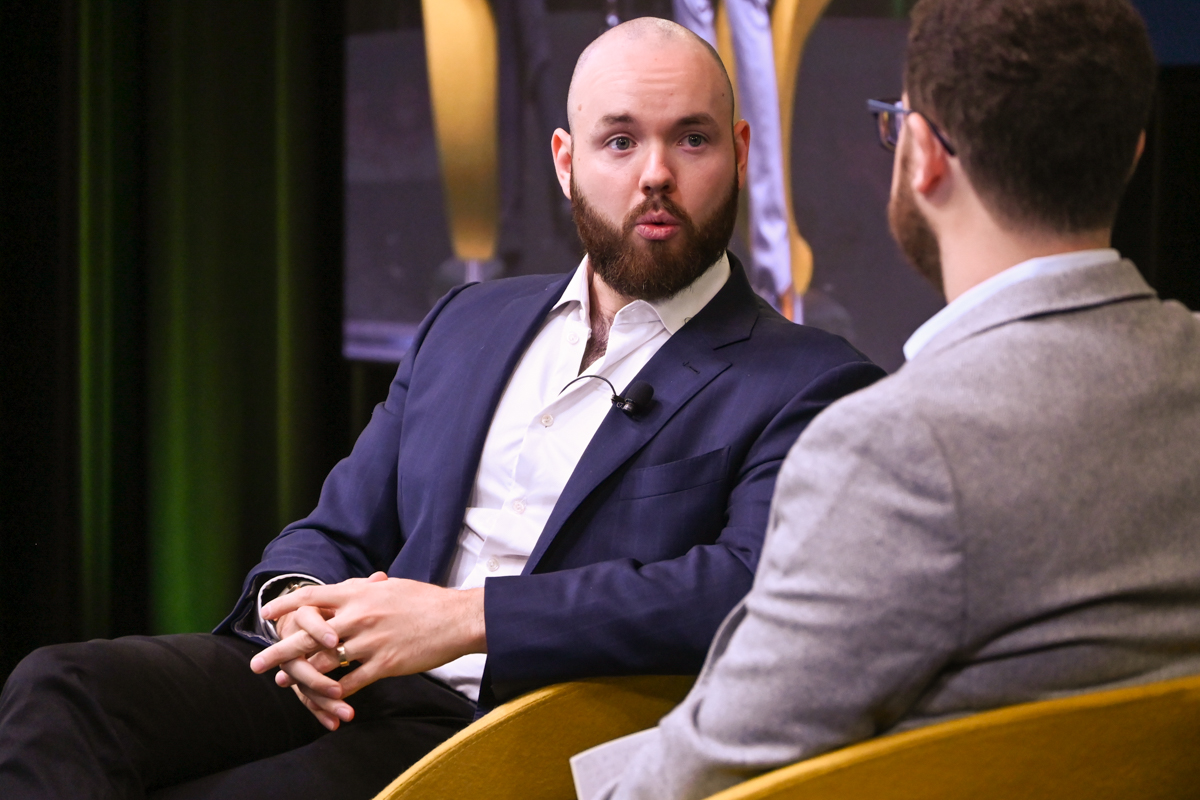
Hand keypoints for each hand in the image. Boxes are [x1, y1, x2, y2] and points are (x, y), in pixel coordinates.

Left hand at [252, 572, 485, 725]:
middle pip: (307, 635)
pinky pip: (350, 682)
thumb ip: (364, 589)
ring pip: (324, 662)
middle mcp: (359, 616)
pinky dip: (333, 692)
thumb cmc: (425, 600)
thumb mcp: (390, 587)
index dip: (286, 607)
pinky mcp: (384, 664)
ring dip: (300, 675)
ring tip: (283, 683)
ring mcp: (370, 641)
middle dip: (278, 650)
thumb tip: (347, 585)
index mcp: (359, 593)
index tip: (266, 614)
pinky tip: (321, 698)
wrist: (457, 618)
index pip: (312, 598)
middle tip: (256, 664)